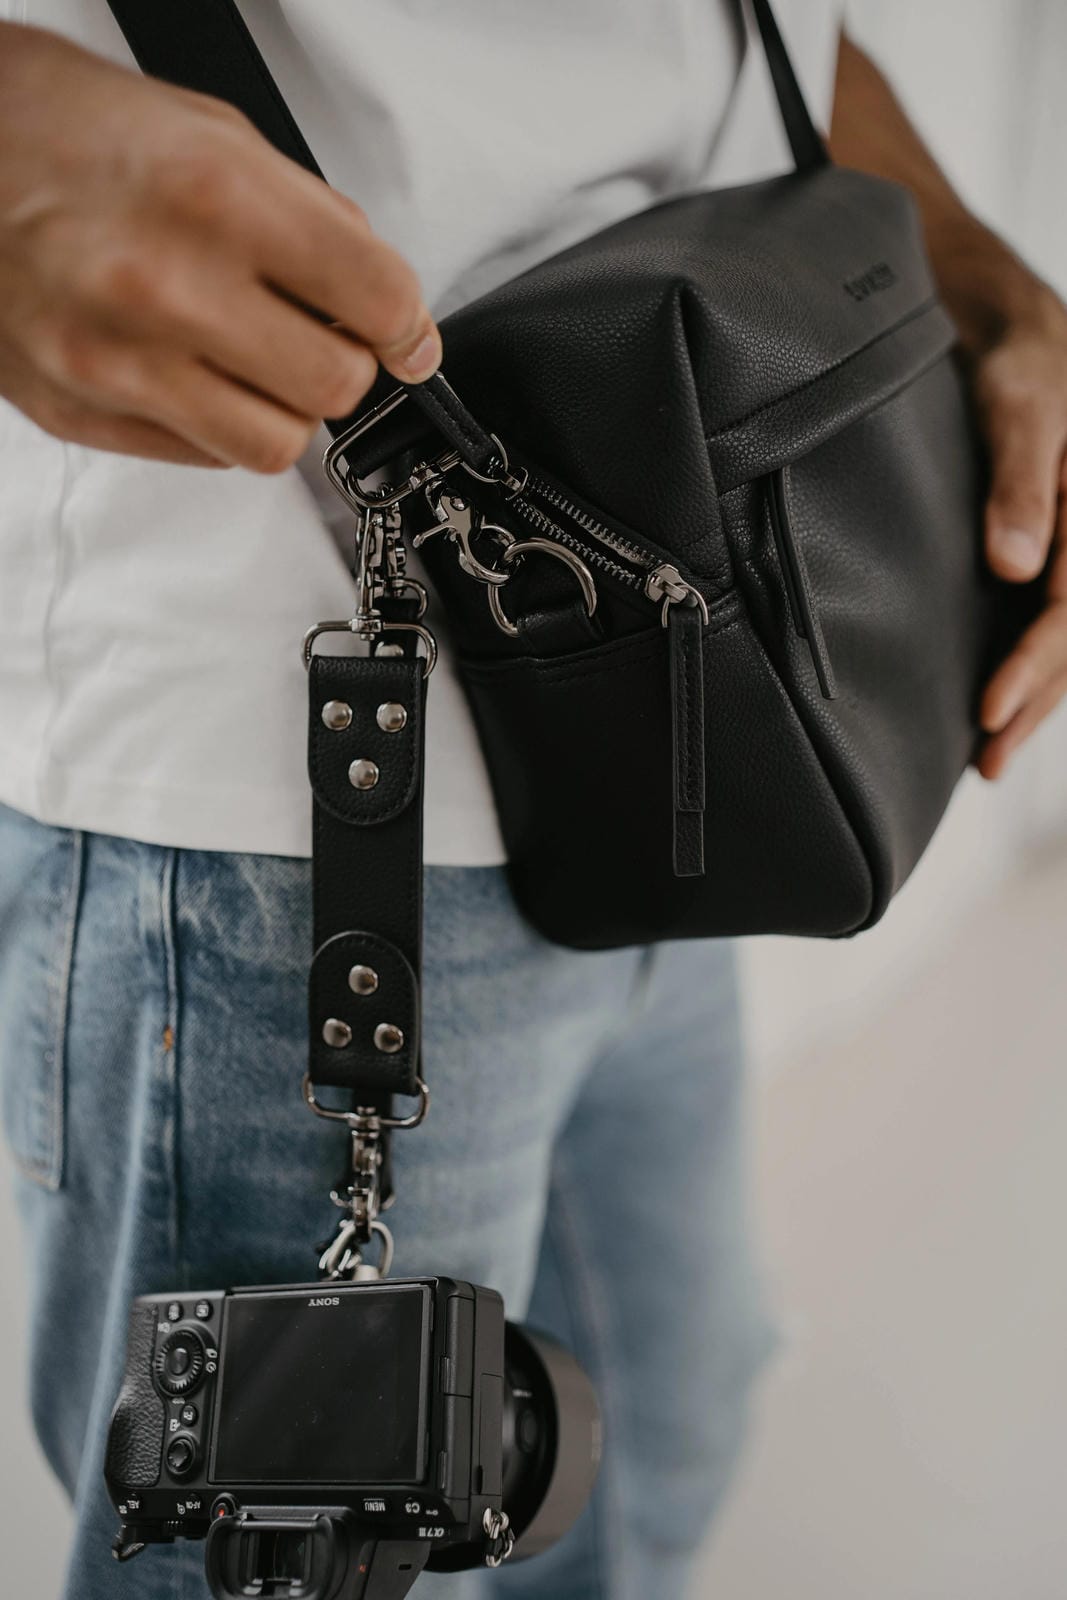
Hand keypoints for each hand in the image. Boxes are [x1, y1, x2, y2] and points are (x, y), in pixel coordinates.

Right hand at [0, 24, 441, 471]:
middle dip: (345, 364)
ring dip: (284, 408)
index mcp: (213, 197)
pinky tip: (195, 371)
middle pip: (334, 387)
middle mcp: (164, 287)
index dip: (407, 325)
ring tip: (257, 361)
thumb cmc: (57, 128)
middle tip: (323, 338)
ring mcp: (117, 363)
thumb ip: (304, 213)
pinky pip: (201, 455)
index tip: (406, 336)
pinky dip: (218, 424)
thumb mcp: (205, 129)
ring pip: (274, 445)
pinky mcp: (80, 412)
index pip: (375, 298)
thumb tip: (375, 293)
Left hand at [974, 287, 1066, 777]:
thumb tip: (1014, 567)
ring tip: (992, 756)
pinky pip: (1056, 617)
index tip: (990, 708)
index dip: (1037, 663)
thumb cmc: (1022, 360)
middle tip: (987, 761)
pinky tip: (1007, 702)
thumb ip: (1019, 478)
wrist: (1015, 329)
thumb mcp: (1020, 405)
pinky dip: (1033, 664)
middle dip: (1035, 700)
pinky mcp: (1056, 551)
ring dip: (1038, 697)